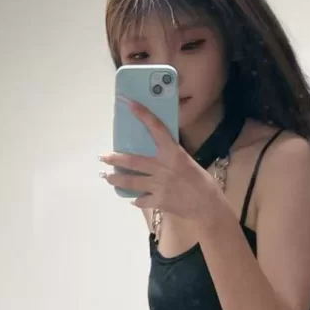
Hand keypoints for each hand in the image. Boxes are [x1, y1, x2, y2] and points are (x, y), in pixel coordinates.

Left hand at [100, 99, 223, 224]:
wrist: (207, 205)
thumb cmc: (202, 182)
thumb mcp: (187, 162)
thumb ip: (172, 158)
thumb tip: (159, 154)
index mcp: (173, 153)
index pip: (157, 128)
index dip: (143, 115)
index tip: (129, 103)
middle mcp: (162, 167)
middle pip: (132, 162)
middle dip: (115, 159)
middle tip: (103, 157)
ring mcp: (158, 185)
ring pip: (130, 182)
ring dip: (116, 180)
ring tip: (107, 177)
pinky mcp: (157, 200)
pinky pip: (141, 200)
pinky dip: (137, 199)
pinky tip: (134, 199)